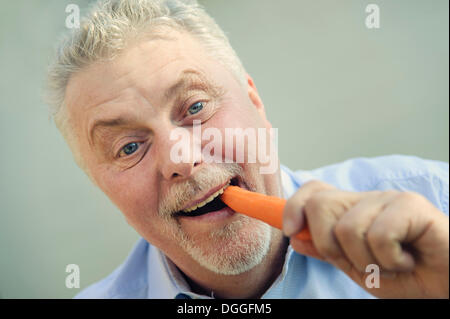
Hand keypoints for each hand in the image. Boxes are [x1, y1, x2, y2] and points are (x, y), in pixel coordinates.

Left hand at [282, 180, 448, 297]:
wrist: (446, 285)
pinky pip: (378, 235)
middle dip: (329, 244)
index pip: (313, 192)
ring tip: (390, 264)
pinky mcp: (411, 204)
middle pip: (320, 205)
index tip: (288, 229)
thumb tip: (295, 237)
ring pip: (346, 228)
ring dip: (366, 261)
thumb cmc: (405, 276)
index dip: (293, 206)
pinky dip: (389, 261)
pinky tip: (407, 260)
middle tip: (360, 262)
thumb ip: (327, 251)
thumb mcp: (357, 268)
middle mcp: (366, 200)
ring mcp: (387, 199)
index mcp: (351, 211)